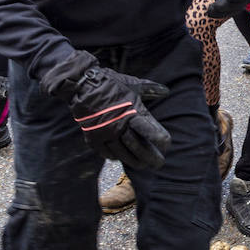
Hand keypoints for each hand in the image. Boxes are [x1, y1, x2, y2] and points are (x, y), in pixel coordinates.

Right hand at [42, 53, 170, 168]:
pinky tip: (120, 158)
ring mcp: (106, 133)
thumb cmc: (110, 84)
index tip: (167, 145)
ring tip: (142, 165)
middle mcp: (121, 125)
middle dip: (151, 157)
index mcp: (133, 112)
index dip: (161, 140)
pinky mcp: (93, 137)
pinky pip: (106, 153)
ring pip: (123, 153)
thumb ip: (150, 90)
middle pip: (139, 147)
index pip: (152, 131)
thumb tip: (166, 91)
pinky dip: (114, 157)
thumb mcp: (133, 85)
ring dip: (134, 161)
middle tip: (158, 164)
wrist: (83, 85)